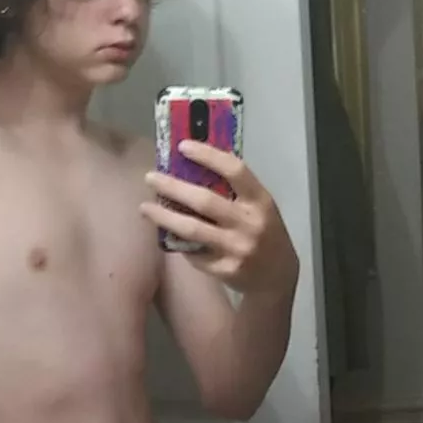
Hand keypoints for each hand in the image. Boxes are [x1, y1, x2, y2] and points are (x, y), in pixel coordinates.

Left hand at [141, 140, 298, 294]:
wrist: (278, 276)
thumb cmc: (264, 233)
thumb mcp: (259, 207)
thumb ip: (235, 190)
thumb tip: (194, 166)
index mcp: (260, 201)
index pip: (235, 171)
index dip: (208, 156)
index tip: (183, 146)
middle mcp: (249, 224)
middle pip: (204, 201)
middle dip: (173, 187)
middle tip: (150, 178)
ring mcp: (236, 248)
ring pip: (192, 230)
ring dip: (164, 217)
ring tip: (145, 208)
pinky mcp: (224, 270)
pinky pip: (194, 253)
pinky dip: (179, 243)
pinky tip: (169, 235)